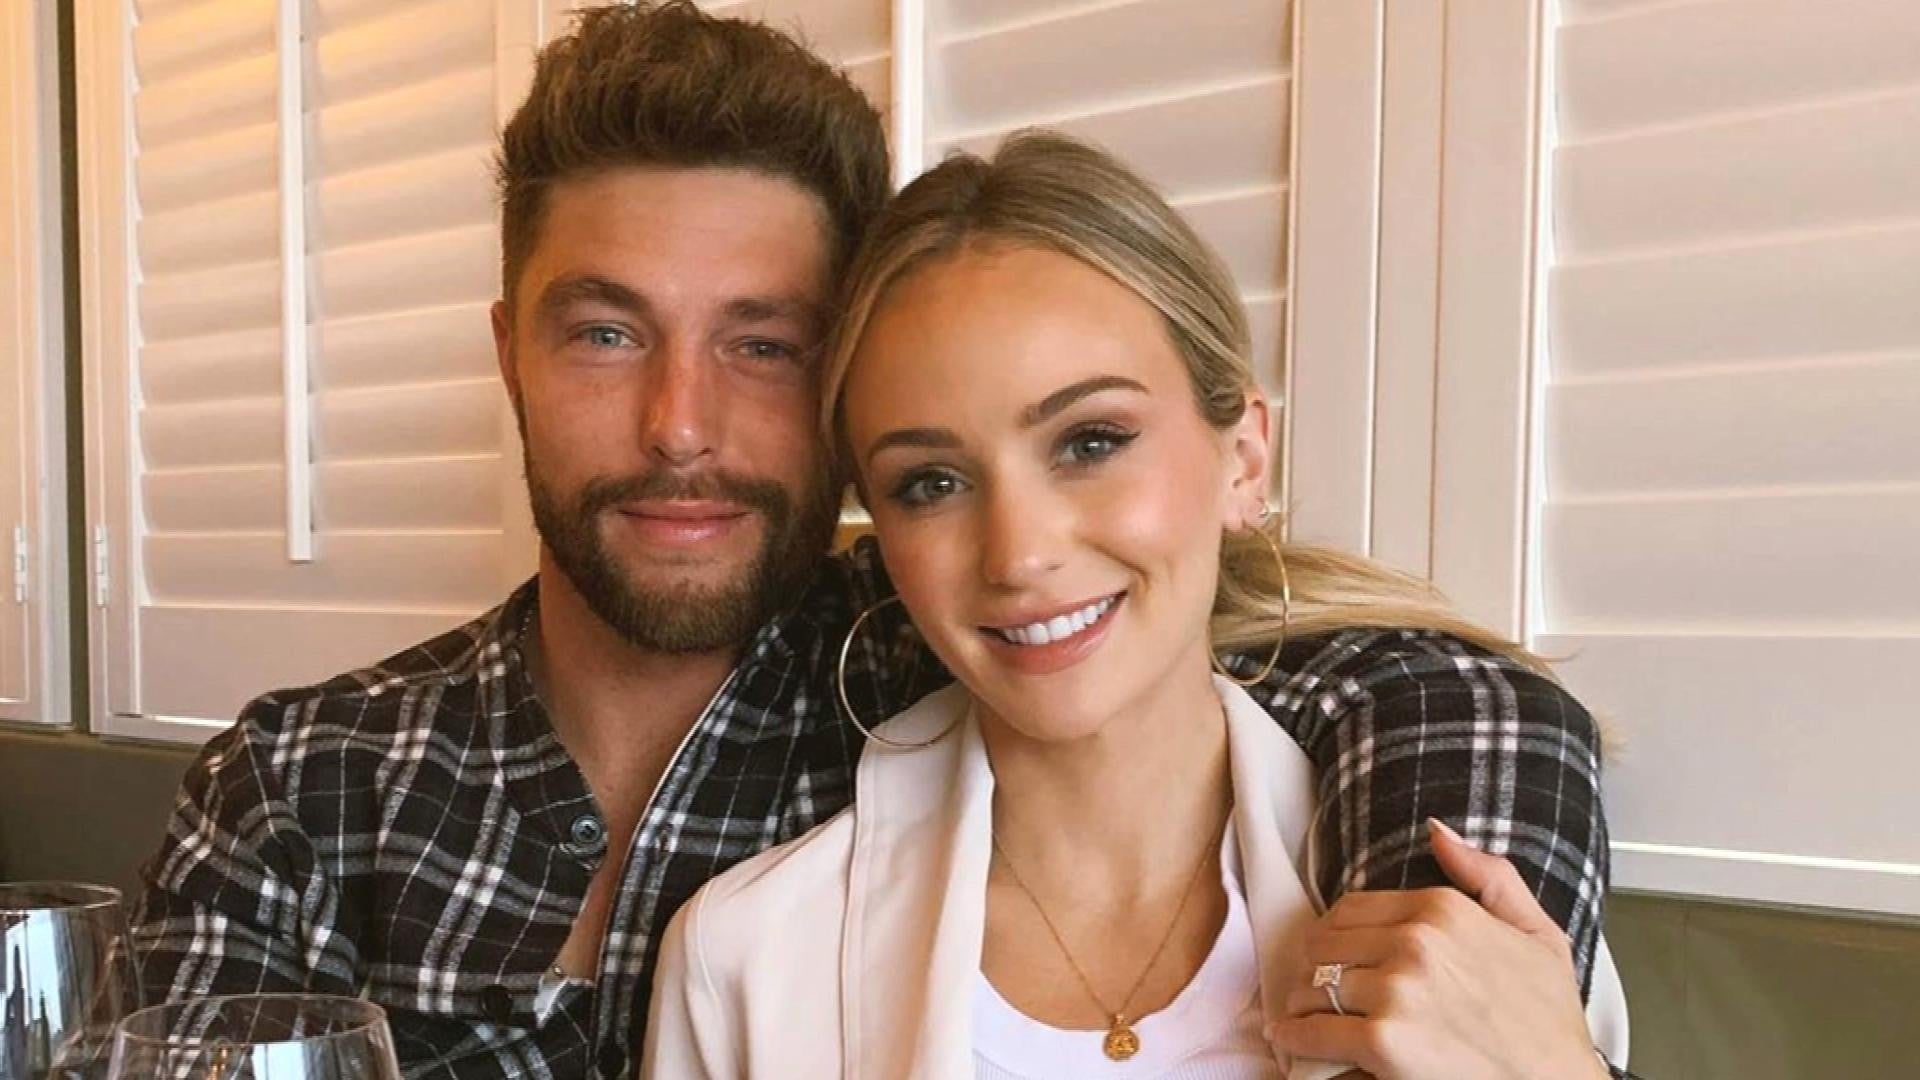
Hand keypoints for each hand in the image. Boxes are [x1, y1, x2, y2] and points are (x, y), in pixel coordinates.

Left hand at [1267, 819, 1607, 1079]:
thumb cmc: (1550, 1020)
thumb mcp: (1539, 932)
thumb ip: (1488, 874)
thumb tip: (1437, 831)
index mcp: (1443, 909)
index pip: (1351, 908)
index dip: (1336, 933)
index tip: (1335, 953)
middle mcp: (1415, 942)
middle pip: (1325, 943)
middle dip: (1317, 966)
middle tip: (1316, 986)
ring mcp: (1396, 991)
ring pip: (1313, 985)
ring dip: (1304, 1003)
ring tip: (1305, 1015)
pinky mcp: (1383, 1041)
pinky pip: (1313, 1031)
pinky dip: (1295, 1037)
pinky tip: (1294, 1041)